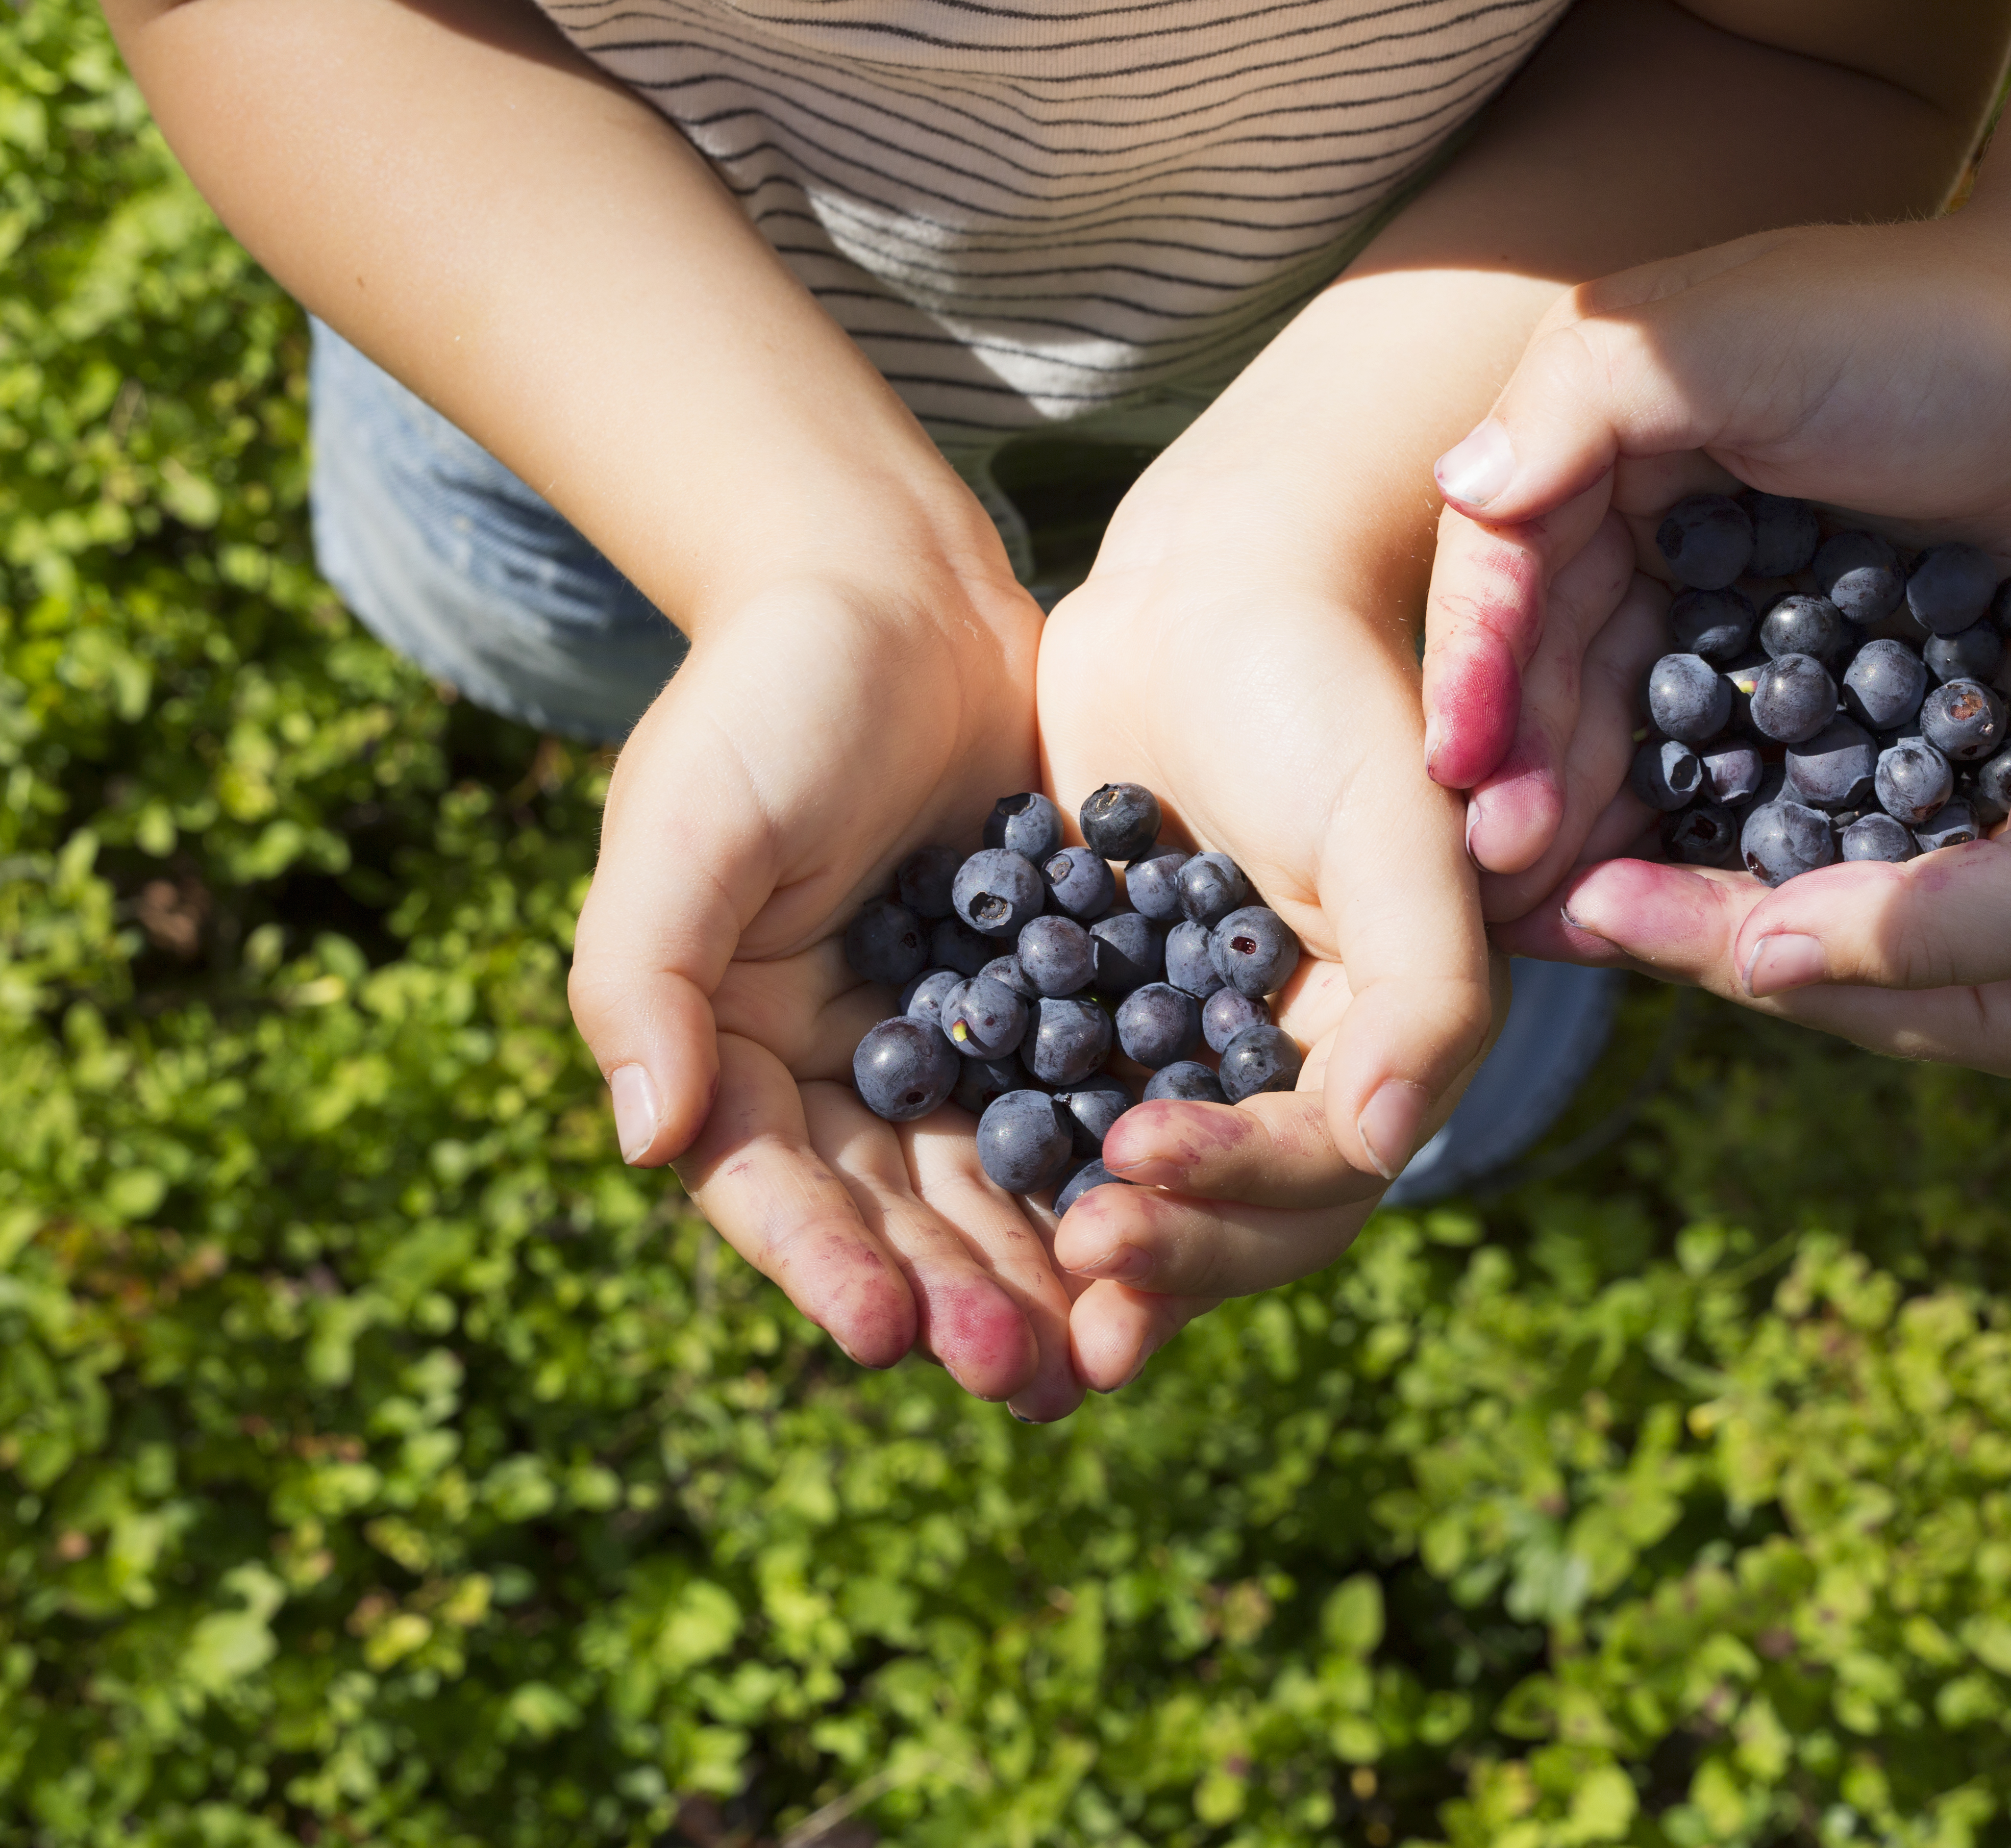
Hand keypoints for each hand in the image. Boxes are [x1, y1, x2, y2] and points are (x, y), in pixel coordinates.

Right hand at [567, 574, 1102, 1417]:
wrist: (897, 594)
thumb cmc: (769, 696)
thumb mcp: (689, 821)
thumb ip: (644, 977)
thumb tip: (647, 1143)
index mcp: (724, 1048)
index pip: (769, 1189)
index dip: (822, 1267)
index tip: (882, 1339)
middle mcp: (829, 1072)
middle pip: (892, 1220)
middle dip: (955, 1304)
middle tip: (1025, 1381)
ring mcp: (942, 1048)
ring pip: (992, 1194)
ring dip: (1042, 1278)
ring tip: (1104, 1356)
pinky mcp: (1037, 1011)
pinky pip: (1077, 1114)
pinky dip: (1112, 1180)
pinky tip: (1169, 1241)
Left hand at [1030, 512, 1500, 1391]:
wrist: (1211, 588)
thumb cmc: (1324, 690)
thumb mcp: (1395, 826)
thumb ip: (1426, 988)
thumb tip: (1389, 1145)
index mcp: (1383, 1045)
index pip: (1321, 1175)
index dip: (1233, 1196)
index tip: (1126, 1172)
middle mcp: (1295, 1069)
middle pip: (1236, 1219)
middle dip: (1157, 1254)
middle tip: (1063, 1269)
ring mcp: (1192, 1048)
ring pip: (1144, 1193)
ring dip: (1079, 1250)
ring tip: (999, 1292)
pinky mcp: (1095, 1013)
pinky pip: (1058, 1118)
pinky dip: (1013, 1170)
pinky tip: (938, 1202)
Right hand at [1421, 216, 2010, 904]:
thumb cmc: (1920, 328)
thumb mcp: (1731, 334)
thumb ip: (1583, 397)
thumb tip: (1457, 489)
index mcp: (1603, 432)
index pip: (1505, 564)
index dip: (1476, 670)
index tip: (1458, 774)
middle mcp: (1646, 511)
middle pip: (1556, 657)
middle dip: (1520, 763)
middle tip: (1499, 869)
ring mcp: (1727, 584)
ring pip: (1629, 711)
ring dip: (1585, 802)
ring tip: (1552, 900)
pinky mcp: (1806, 644)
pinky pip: (1725, 737)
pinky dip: (1686, 803)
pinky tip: (1656, 874)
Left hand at [1496, 471, 2010, 1075]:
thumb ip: (1933, 933)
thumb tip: (1769, 959)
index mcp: (1986, 997)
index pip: (1801, 977)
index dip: (1685, 944)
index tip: (1575, 905)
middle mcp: (1943, 911)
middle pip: (1761, 900)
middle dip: (1646, 870)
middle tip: (1510, 835)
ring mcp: (1935, 801)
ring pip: (1770, 802)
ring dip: (1671, 772)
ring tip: (1549, 738)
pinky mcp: (1934, 698)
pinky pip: (1815, 708)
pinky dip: (1739, 688)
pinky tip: (1647, 637)